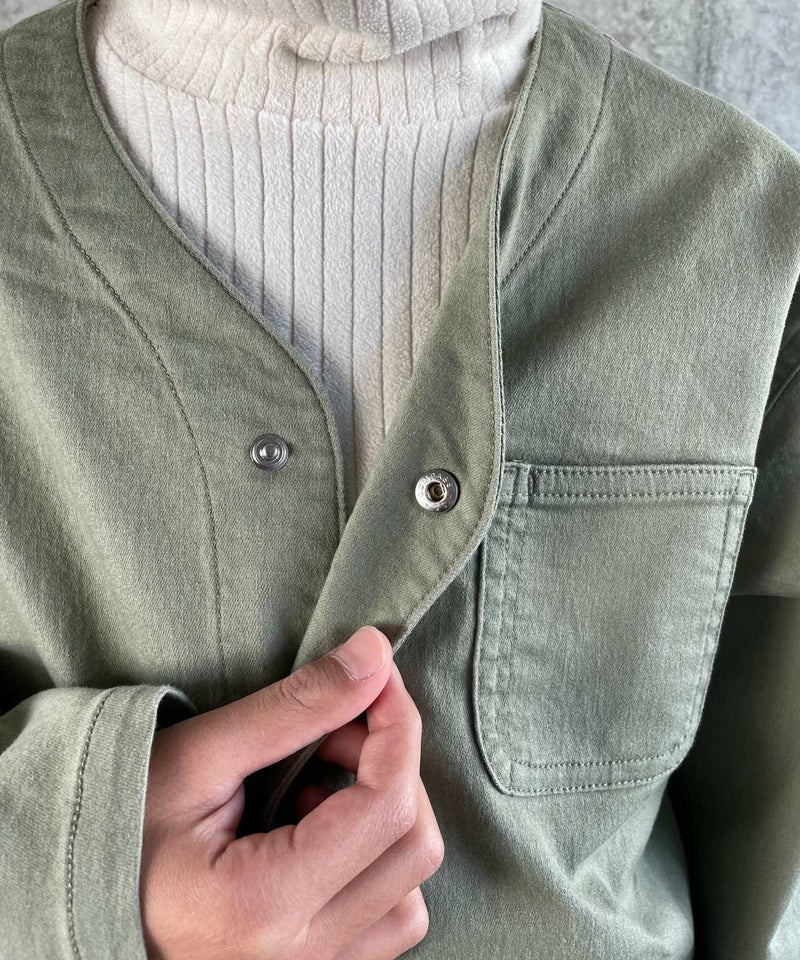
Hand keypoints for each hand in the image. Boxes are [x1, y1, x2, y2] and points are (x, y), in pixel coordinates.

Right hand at [140, 626, 444, 959]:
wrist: (72, 896)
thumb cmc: (117, 825)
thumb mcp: (199, 756)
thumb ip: (294, 706)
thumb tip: (373, 656)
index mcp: (261, 904)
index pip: (384, 806)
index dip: (398, 726)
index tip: (378, 678)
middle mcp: (297, 959)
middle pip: (413, 847)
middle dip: (391, 767)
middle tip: (334, 730)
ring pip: (410, 894)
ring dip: (384, 822)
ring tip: (318, 787)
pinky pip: (384, 923)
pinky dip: (373, 867)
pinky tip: (316, 833)